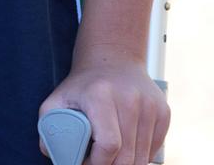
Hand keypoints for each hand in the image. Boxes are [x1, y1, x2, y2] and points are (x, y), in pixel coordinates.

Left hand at [38, 60, 167, 164]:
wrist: (113, 60)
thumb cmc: (84, 85)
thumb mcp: (59, 99)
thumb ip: (50, 126)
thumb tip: (51, 153)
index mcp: (101, 96)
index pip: (109, 145)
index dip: (97, 163)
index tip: (86, 163)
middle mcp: (130, 99)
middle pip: (127, 156)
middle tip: (97, 162)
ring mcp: (150, 106)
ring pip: (142, 156)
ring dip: (125, 162)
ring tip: (109, 155)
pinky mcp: (163, 112)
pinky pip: (153, 149)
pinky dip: (139, 155)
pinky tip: (125, 147)